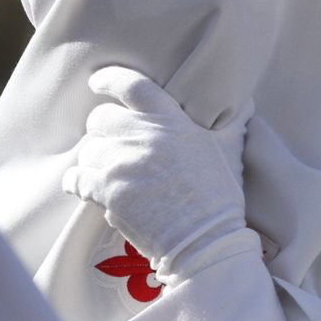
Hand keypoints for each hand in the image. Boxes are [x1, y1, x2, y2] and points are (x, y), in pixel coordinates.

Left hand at [61, 66, 252, 285]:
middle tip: (111, 145)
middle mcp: (143, 136)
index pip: (132, 86)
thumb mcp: (229, 149)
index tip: (97, 81)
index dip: (109, 79)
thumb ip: (230, 120)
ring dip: (93, 161)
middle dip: (101, 130)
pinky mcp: (107, 192)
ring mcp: (122, 164)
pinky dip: (76, 182)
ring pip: (88, 150)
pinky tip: (81, 187)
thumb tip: (243, 102)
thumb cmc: (219, 197)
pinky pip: (76, 178)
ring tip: (106, 174)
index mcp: (171, 120)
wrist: (205, 241)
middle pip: (100, 118)